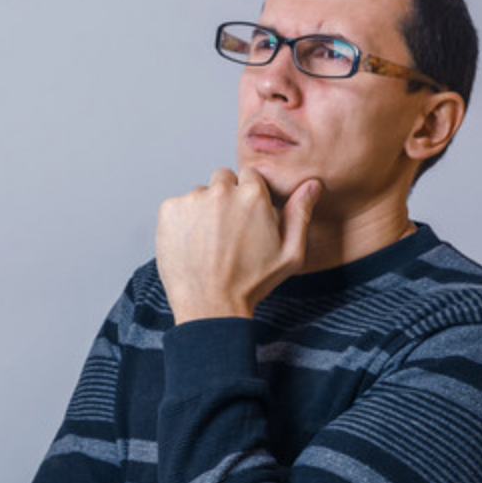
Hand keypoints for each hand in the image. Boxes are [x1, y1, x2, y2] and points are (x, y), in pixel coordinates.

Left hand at [156, 167, 321, 322]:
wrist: (210, 306)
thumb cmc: (252, 283)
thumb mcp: (290, 253)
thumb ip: (300, 214)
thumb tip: (312, 185)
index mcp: (253, 195)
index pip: (250, 175)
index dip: (249, 196)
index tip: (247, 217)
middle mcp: (222, 191)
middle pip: (223, 179)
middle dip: (226, 197)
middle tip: (227, 231)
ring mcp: (192, 199)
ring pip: (200, 194)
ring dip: (204, 210)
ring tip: (209, 243)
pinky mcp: (169, 210)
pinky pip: (178, 206)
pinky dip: (183, 220)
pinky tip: (192, 245)